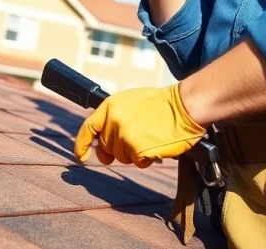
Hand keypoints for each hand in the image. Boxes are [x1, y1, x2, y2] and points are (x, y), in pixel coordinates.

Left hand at [73, 84, 205, 167]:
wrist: (184, 106)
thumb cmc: (161, 105)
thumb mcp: (131, 103)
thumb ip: (113, 120)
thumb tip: (103, 149)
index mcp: (110, 106)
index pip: (88, 128)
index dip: (81, 145)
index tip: (81, 157)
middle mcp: (114, 121)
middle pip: (107, 146)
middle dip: (120, 148)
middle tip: (140, 137)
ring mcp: (124, 136)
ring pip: (122, 157)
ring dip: (135, 153)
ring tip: (151, 136)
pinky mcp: (137, 149)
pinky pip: (137, 162)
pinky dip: (147, 159)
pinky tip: (157, 145)